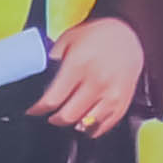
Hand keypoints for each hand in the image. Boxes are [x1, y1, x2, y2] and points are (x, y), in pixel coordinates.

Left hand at [30, 16, 149, 134]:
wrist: (130, 33)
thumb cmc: (97, 36)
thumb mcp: (67, 40)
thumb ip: (51, 60)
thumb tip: (38, 78)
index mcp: (79, 65)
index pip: (52, 100)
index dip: (38, 109)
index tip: (33, 110)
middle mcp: (97, 81)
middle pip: (67, 116)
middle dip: (54, 118)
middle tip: (50, 115)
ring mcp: (112, 93)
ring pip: (86, 124)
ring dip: (74, 124)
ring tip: (68, 116)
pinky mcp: (124, 101)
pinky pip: (105, 125)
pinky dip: (93, 129)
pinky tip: (85, 122)